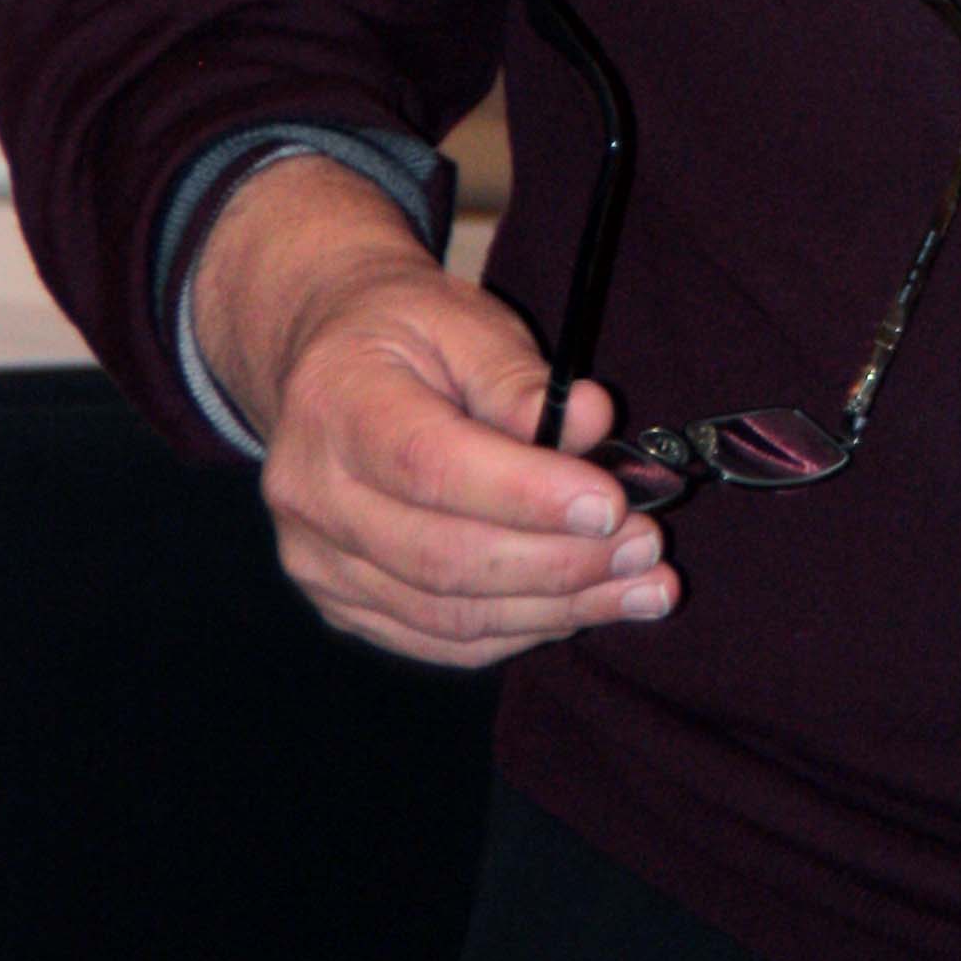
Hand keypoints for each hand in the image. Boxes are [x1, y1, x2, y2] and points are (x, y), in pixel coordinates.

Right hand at [189, 153, 678, 667]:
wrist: (328, 367)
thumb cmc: (405, 334)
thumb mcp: (462, 321)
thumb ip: (521, 378)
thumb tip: (592, 422)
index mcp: (338, 406)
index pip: (431, 467)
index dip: (526, 495)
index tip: (611, 503)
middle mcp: (313, 495)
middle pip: (443, 556)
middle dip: (560, 562)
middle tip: (647, 547)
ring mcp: (320, 561)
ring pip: (448, 614)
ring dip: (557, 608)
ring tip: (642, 588)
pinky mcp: (344, 604)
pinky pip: (439, 639)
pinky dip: (520, 630)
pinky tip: (585, 607)